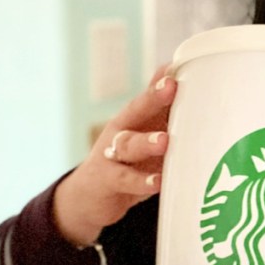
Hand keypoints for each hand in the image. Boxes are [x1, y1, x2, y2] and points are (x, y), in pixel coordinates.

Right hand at [53, 65, 176, 245]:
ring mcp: (112, 157)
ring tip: (164, 140)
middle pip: (134, 112)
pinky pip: (127, 181)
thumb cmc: (127, 159)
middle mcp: (119, 132)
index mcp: (132, 119)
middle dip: (152, 99)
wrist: (90, 196)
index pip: (147, 96)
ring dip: (146, 142)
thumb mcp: (141, 132)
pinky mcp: (109, 182)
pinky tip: (159, 182)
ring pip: (128, 146)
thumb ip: (156, 105)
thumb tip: (173, 68)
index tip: (175, 71)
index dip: (160, 83)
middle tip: (171, 88)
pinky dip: (143, 182)